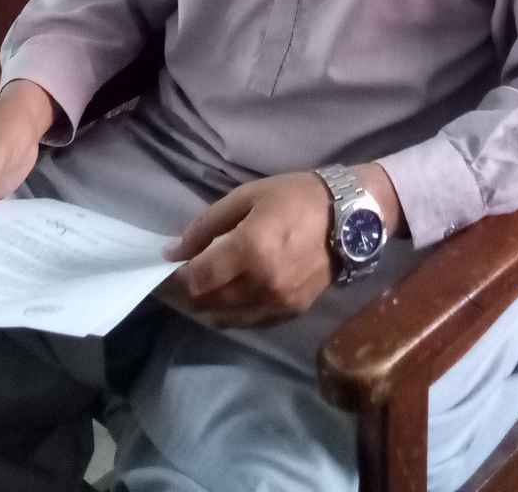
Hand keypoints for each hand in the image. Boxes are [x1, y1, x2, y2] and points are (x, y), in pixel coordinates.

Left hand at [158, 171, 334, 327]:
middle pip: (206, 302)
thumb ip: (208, 224)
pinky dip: (231, 313)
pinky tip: (229, 295)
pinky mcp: (291, 313)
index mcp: (250, 249)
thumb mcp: (247, 196)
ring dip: (207, 304)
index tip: (166, 265)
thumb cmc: (296, 197)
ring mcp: (278, 302)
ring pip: (225, 317)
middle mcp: (261, 283)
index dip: (174, 277)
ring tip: (203, 285)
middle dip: (187, 291)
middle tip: (181, 275)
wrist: (351, 217)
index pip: (196, 279)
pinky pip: (249, 322)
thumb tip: (175, 250)